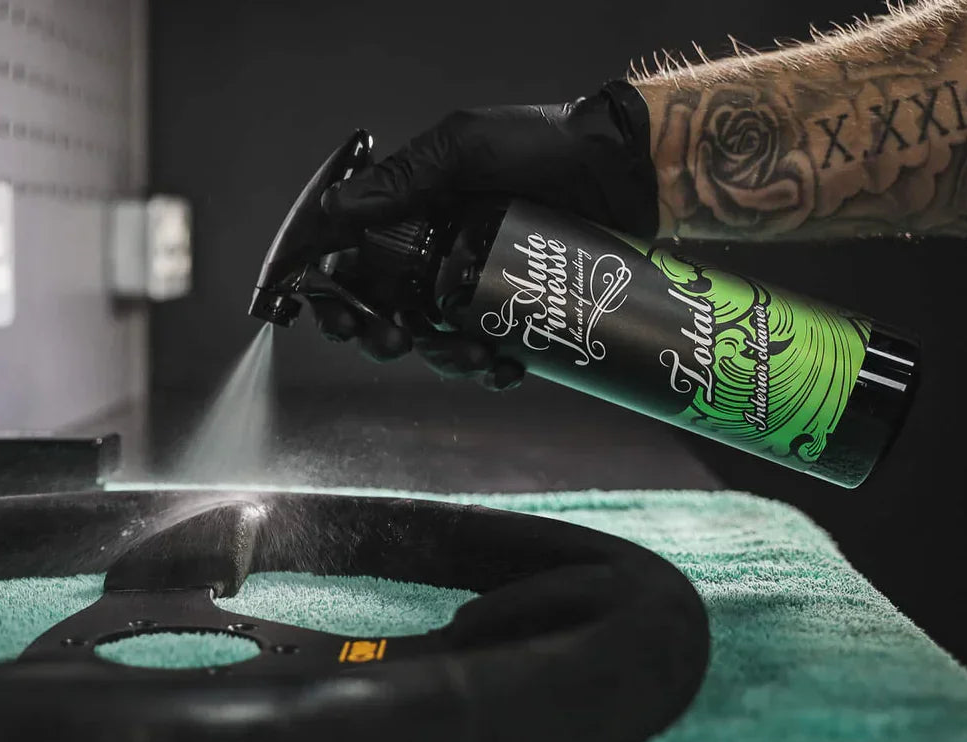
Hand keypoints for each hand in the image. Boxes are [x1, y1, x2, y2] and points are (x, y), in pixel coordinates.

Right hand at [314, 80, 657, 384]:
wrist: (632, 171)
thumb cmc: (549, 145)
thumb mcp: (467, 147)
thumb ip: (405, 176)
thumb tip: (334, 207)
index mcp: (413, 215)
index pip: (355, 263)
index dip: (336, 296)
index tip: (341, 317)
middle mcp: (437, 253)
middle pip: (386, 312)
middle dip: (380, 337)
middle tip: (394, 341)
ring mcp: (477, 285)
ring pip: (436, 340)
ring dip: (441, 359)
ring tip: (473, 356)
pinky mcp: (518, 311)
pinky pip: (489, 353)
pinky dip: (490, 370)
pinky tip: (506, 368)